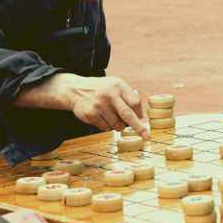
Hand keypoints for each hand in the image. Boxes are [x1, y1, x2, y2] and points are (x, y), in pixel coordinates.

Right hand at [15, 73, 149, 138]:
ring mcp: (99, 105)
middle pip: (128, 115)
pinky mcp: (90, 115)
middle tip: (146, 136)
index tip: (144, 122)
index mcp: (118, 85)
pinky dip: (107, 126)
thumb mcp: (115, 85)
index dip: (140, 114)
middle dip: (138, 128)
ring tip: (111, 116)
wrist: (76, 90)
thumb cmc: (102, 90)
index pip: (135, 102)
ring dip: (118, 126)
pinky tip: (102, 117)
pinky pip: (106, 128)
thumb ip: (128, 96)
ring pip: (117, 125)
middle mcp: (109, 94)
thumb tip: (142, 117)